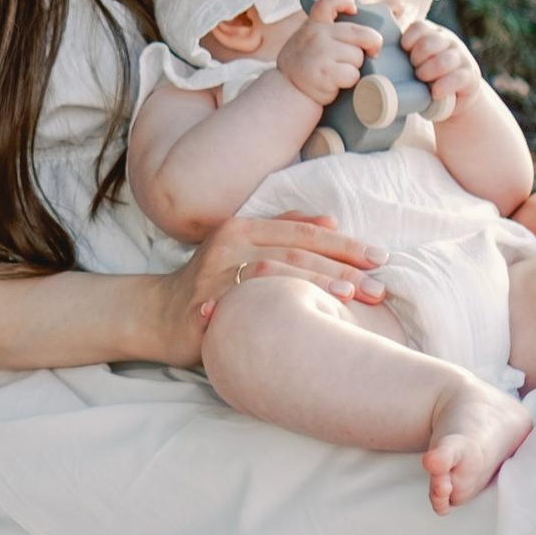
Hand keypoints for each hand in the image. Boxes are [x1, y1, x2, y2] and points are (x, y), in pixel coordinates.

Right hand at [148, 212, 389, 365]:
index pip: (303, 231)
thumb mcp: (243, 249)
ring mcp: (216, 273)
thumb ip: (283, 230)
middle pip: (296, 250)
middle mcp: (230, 243)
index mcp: (243, 228)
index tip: (379, 257)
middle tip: (378, 286)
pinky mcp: (206, 303)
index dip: (343, 243)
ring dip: (317, 282)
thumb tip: (330, 218)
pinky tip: (308, 316)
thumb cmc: (209, 284)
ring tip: (352, 295)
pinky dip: (281, 305)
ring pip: (276, 271)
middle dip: (342, 266)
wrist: (156, 315)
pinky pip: (249, 303)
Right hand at [273, 0, 372, 107]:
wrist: (285, 91)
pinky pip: (353, 74)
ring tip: (337, 72)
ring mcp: (321, 52)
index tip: (353, 10)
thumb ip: (326, 33)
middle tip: (371, 53)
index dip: (345, 2)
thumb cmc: (304, 67)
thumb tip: (363, 36)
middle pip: (361, 34)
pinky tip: (335, 83)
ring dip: (354, 67)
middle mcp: (317, 34)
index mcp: (314, 25)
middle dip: (371, 44)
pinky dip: (349, 82)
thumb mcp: (307, 41)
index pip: (329, 3)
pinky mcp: (326, 72)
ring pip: (358, 56)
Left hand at [402, 18, 481, 123]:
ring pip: (444, 60)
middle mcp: (449, 42)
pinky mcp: (470, 76)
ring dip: (427, 72)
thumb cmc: (425, 79)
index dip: (408, 40)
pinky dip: (443, 87)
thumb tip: (368, 55)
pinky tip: (434, 93)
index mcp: (433, 34)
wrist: (453, 99)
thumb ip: (401, 55)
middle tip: (413, 71)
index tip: (403, 52)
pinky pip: (457, 78)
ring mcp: (462, 58)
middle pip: (430, 43)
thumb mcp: (415, 63)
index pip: (419, 27)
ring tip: (422, 81)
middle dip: (417, 59)